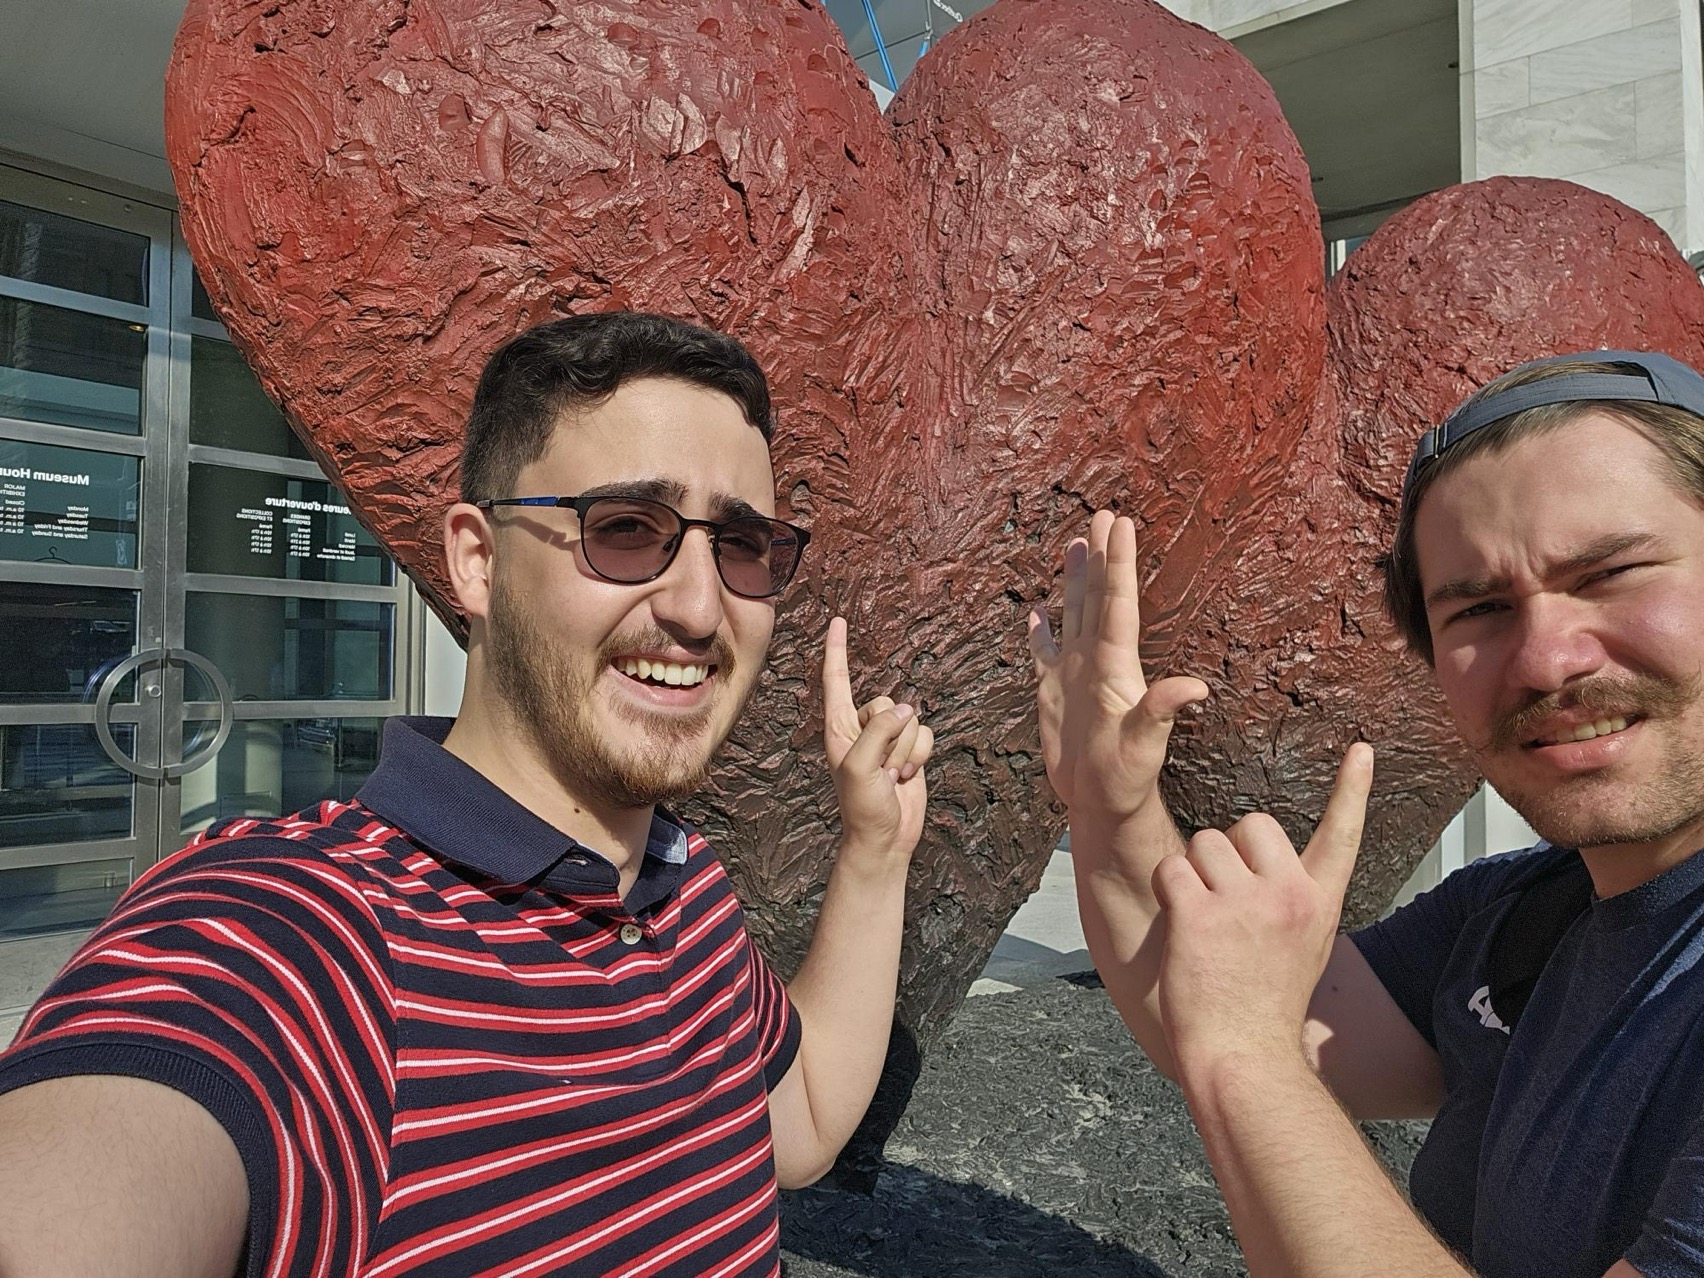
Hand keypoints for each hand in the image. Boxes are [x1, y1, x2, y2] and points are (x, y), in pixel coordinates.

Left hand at [823, 616, 933, 859]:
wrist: (885, 838)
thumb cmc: (861, 807)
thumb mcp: (859, 767)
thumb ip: (879, 732)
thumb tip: (905, 711)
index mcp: (838, 728)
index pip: (838, 679)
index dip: (837, 649)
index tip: (838, 621)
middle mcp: (862, 729)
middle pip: (887, 702)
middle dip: (891, 735)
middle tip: (880, 769)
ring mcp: (887, 740)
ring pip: (911, 720)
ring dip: (906, 750)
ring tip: (891, 776)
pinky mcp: (910, 750)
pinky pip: (926, 735)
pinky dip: (921, 755)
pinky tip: (908, 776)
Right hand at [1028, 511, 1208, 827]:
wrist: (1101, 803)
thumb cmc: (1123, 779)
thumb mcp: (1143, 747)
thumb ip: (1160, 714)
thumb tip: (1195, 688)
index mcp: (1115, 667)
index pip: (1117, 604)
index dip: (1118, 564)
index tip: (1119, 525)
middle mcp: (1096, 663)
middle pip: (1098, 598)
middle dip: (1101, 557)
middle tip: (1103, 516)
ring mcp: (1074, 676)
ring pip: (1074, 616)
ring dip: (1075, 580)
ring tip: (1076, 544)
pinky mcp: (1054, 694)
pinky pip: (1044, 654)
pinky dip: (1041, 632)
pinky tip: (1038, 613)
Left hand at [1153, 744, 1374, 1073]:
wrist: (1243, 1055)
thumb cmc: (1265, 1002)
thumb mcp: (1304, 945)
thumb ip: (1292, 898)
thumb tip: (1268, 861)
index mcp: (1319, 902)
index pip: (1342, 833)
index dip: (1353, 789)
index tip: (1363, 748)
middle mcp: (1288, 894)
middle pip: (1249, 823)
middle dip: (1228, 852)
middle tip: (1227, 905)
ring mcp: (1245, 903)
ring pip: (1204, 844)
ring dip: (1194, 875)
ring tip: (1207, 925)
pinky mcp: (1200, 913)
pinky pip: (1172, 869)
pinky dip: (1168, 892)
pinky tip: (1183, 929)